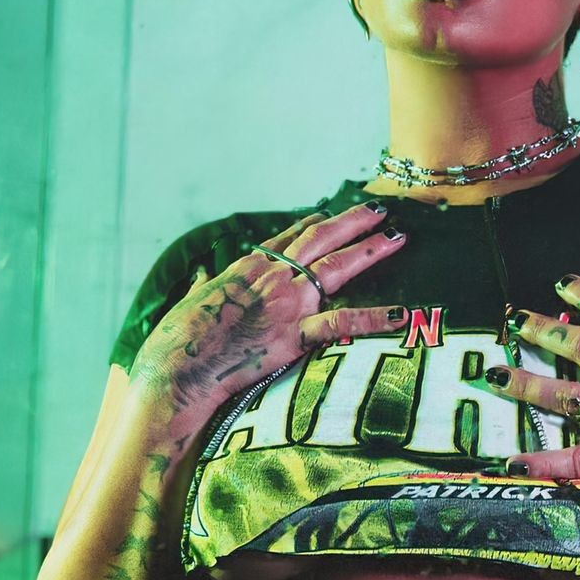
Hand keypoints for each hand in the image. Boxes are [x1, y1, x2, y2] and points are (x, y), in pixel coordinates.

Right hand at [131, 202, 408, 423]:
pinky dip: (373, 318)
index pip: (286, 239)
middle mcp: (271, 277)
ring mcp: (287, 303)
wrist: (178, 370)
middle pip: (320, 239)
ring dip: (370, 250)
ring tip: (398, 237)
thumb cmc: (178, 341)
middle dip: (352, 222)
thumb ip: (201, 286)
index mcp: (245, 268)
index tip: (330, 213)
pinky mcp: (294, 335)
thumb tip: (200, 276)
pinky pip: (342, 324)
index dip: (311, 224)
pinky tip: (402, 314)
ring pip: (337, 267)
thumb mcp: (188, 302)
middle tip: (380, 209)